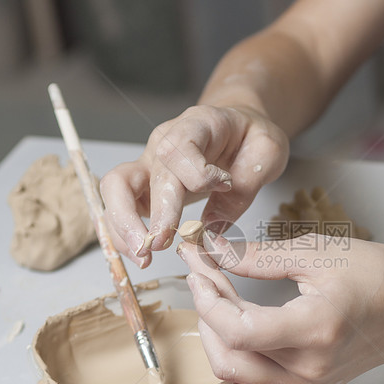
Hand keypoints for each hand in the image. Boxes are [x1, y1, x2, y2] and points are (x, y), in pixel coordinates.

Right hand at [99, 105, 287, 267]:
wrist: (239, 130)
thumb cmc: (252, 137)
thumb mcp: (268, 151)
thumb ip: (245, 185)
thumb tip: (211, 227)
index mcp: (194, 126)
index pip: (178, 148)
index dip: (197, 174)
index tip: (224, 185)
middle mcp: (163, 144)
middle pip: (137, 172)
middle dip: (144, 214)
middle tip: (157, 245)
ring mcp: (150, 165)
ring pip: (115, 189)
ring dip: (122, 226)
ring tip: (143, 257)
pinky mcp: (146, 187)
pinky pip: (121, 208)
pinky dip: (125, 234)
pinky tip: (142, 255)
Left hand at [177, 233, 383, 383]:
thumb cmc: (378, 275)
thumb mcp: (317, 252)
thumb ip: (260, 257)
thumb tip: (215, 251)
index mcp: (314, 328)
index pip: (237, 328)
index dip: (207, 297)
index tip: (198, 267)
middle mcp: (310, 367)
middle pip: (230, 356)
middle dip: (206, 312)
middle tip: (205, 276)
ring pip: (237, 382)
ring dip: (215, 343)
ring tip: (217, 309)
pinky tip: (235, 354)